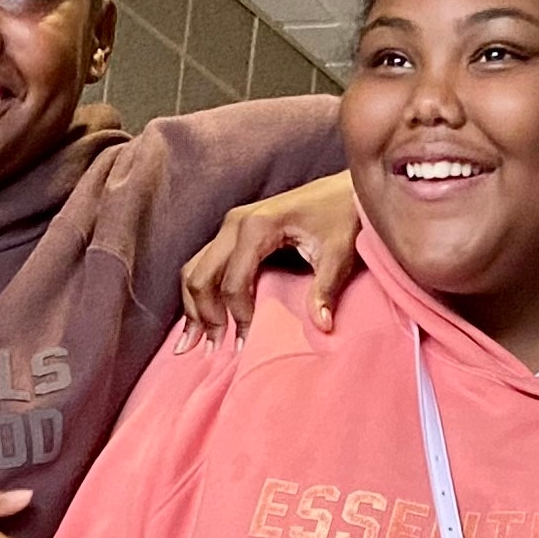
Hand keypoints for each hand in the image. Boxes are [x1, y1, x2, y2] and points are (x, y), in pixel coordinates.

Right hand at [179, 174, 360, 340]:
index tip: (246, 343)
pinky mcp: (232, 229)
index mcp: (257, 227)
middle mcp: (234, 223)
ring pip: (194, 269)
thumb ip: (325, 289)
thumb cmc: (342, 216)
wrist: (343, 188)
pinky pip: (203, 263)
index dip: (237, 317)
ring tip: (198, 341)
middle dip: (204, 316)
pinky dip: (199, 292)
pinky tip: (201, 318)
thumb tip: (321, 325)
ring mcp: (230, 225)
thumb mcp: (338, 254)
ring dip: (194, 306)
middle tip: (215, 349)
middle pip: (201, 277)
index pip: (232, 283)